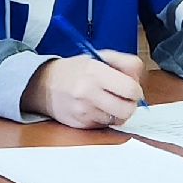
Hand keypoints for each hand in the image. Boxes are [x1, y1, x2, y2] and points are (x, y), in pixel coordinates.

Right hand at [20, 54, 144, 129]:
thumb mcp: (99, 57)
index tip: (132, 89)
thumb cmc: (75, 70)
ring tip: (107, 102)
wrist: (43, 84)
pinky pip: (104, 125)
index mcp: (94, 72)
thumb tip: (139, 81)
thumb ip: (124, 63)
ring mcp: (83, 111)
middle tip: (124, 99)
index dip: (136, 91)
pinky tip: (96, 108)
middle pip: (127, 110)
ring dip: (117, 112)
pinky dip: (105, 118)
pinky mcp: (80, 124)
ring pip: (117, 120)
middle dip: (130, 105)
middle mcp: (87, 92)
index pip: (130, 89)